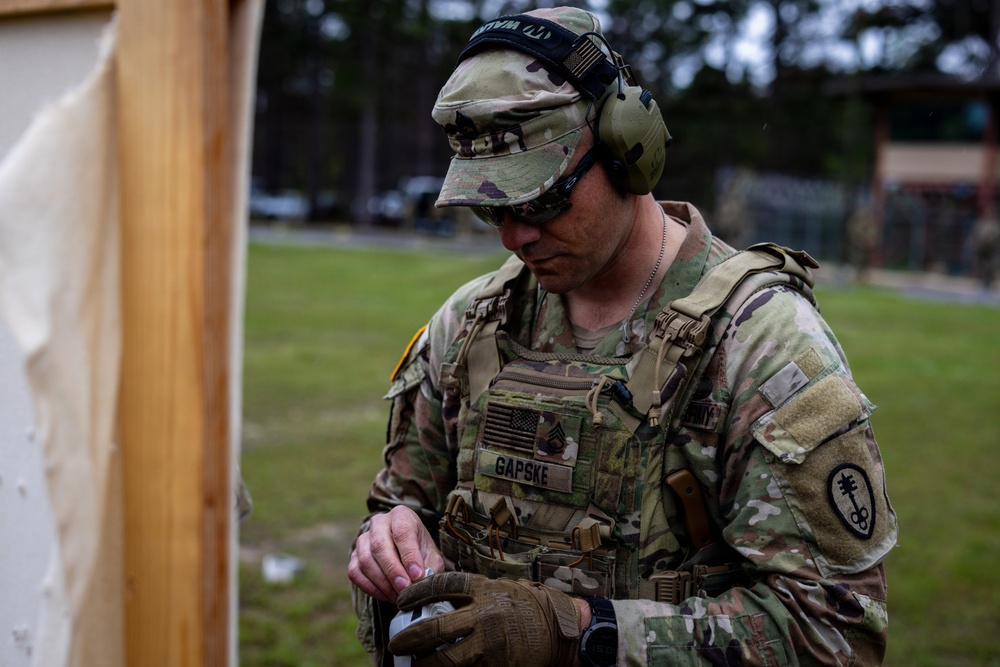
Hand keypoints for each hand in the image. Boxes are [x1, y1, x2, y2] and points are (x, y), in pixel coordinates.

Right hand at [348, 505, 444, 602]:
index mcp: (401, 516)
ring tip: (398, 596)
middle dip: (393, 571)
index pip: (402, 532)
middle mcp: (379, 523)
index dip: (409, 555)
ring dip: (382, 582)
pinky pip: (355, 572)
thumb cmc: (420, 552)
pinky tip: (385, 595)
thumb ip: (430, 567)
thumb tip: (420, 582)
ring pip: (366, 560)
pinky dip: (369, 587)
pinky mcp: (354, 556)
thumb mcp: (431, 555)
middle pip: (380, 545)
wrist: (405, 552)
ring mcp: (363, 538)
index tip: (417, 575)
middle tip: (404, 589)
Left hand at [388, 572, 581, 666]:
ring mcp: (489, 644)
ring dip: (424, 665)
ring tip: (414, 666)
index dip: (416, 593)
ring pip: (446, 660)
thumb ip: (469, 594)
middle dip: (409, 638)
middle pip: (435, 627)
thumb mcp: (497, 588)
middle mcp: (484, 616)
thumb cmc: (524, 606)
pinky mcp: (495, 666)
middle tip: (396, 644)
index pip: (440, 586)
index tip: (401, 600)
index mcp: (483, 590)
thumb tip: (431, 601)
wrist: (558, 629)